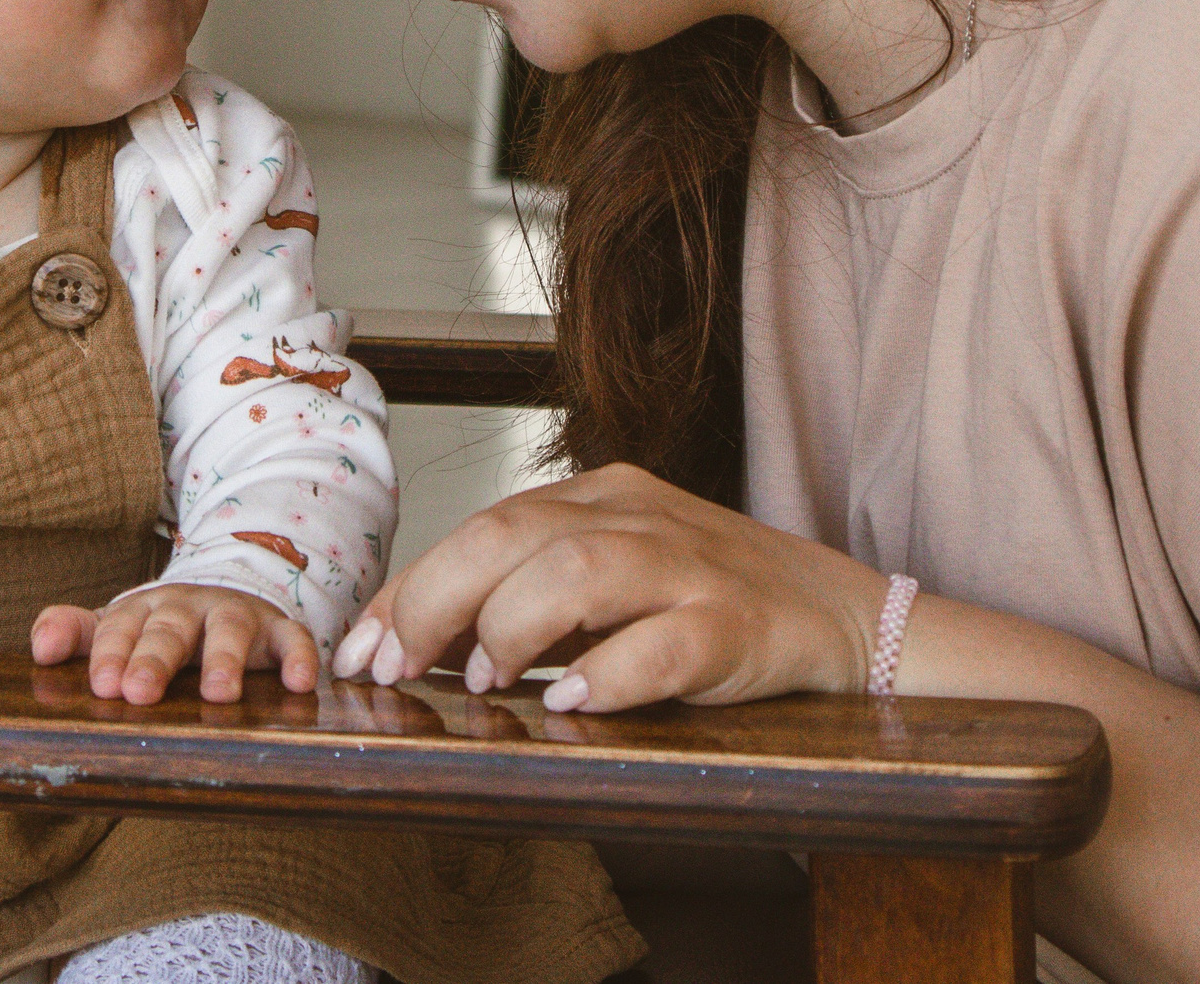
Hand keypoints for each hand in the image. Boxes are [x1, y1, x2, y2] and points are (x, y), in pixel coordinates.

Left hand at [30, 583, 319, 705]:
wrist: (224, 598)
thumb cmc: (160, 629)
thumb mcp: (118, 629)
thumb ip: (76, 634)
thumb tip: (38, 648)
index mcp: (144, 611)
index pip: (121, 627)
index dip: (111, 654)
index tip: (103, 685)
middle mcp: (189, 609)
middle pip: (170, 628)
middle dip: (155, 658)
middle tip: (140, 692)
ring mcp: (235, 617)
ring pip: (230, 629)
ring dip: (225, 659)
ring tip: (219, 694)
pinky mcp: (278, 631)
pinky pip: (293, 639)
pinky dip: (299, 657)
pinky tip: (300, 682)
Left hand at [329, 463, 887, 712]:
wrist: (840, 612)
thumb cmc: (702, 599)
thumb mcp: (606, 578)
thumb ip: (521, 594)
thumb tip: (412, 641)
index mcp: (595, 496)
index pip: (480, 527)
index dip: (411, 589)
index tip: (359, 650)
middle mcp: (635, 516)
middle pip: (511, 534)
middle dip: (436, 600)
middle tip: (397, 669)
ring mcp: (689, 566)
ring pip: (579, 570)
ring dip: (514, 628)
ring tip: (488, 682)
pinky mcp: (736, 624)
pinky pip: (665, 643)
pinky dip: (609, 675)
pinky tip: (574, 703)